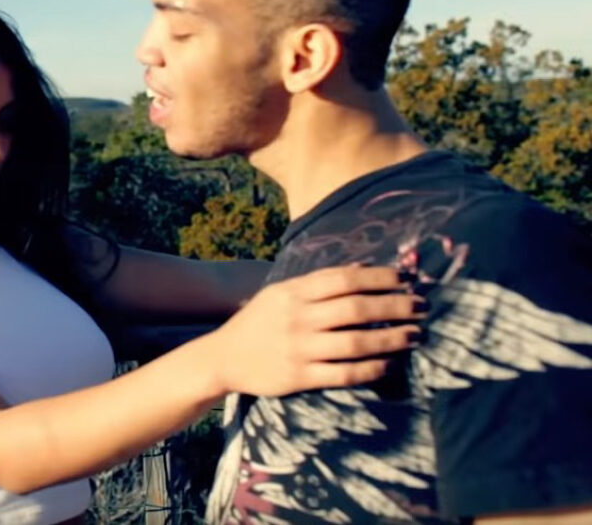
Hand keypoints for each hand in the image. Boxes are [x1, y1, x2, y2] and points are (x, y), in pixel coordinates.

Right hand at [207, 265, 421, 396]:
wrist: (223, 357)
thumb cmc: (258, 322)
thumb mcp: (280, 293)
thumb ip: (318, 282)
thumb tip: (363, 269)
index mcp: (293, 292)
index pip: (344, 280)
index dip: (379, 278)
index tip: (406, 279)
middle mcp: (297, 318)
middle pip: (355, 309)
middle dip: (394, 307)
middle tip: (422, 307)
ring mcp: (298, 349)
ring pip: (355, 343)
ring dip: (391, 339)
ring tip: (414, 335)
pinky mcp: (299, 377)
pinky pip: (344, 373)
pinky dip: (372, 368)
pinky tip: (389, 364)